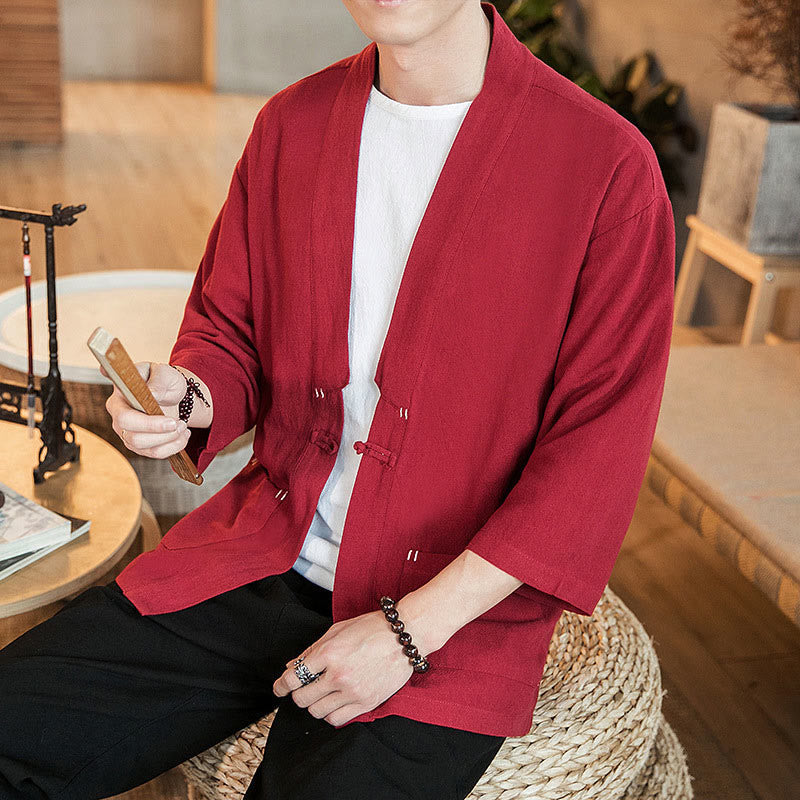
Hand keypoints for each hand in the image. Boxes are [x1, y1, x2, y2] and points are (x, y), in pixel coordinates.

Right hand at [104, 361, 189, 458]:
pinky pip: (155, 453)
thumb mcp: (163, 372)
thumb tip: (152, 394)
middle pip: (133, 438)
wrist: (173, 392)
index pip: (125, 418)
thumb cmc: (163, 380)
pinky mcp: (141, 445)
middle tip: (181, 424)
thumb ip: (157, 381)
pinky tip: (183, 435)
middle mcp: (119, 420)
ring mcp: (128, 434)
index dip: (147, 424)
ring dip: (170, 441)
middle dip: (162, 435)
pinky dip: (174, 447)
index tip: (171, 422)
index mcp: (119, 399)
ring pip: (145, 449)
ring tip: (184, 427)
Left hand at [272, 610, 414, 726]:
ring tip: (322, 693)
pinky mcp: (366, 703)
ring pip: (317, 711)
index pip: (293, 678)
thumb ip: (312, 650)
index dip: (280, 686)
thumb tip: (291, 667)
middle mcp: (339, 675)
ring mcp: (353, 691)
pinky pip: (337, 719)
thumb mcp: (337, 631)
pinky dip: (330, 713)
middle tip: (304, 687)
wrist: (405, 636)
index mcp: (329, 653)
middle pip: (302, 698)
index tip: (278, 688)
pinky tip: (335, 701)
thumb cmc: (372, 628)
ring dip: (315, 703)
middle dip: (298, 693)